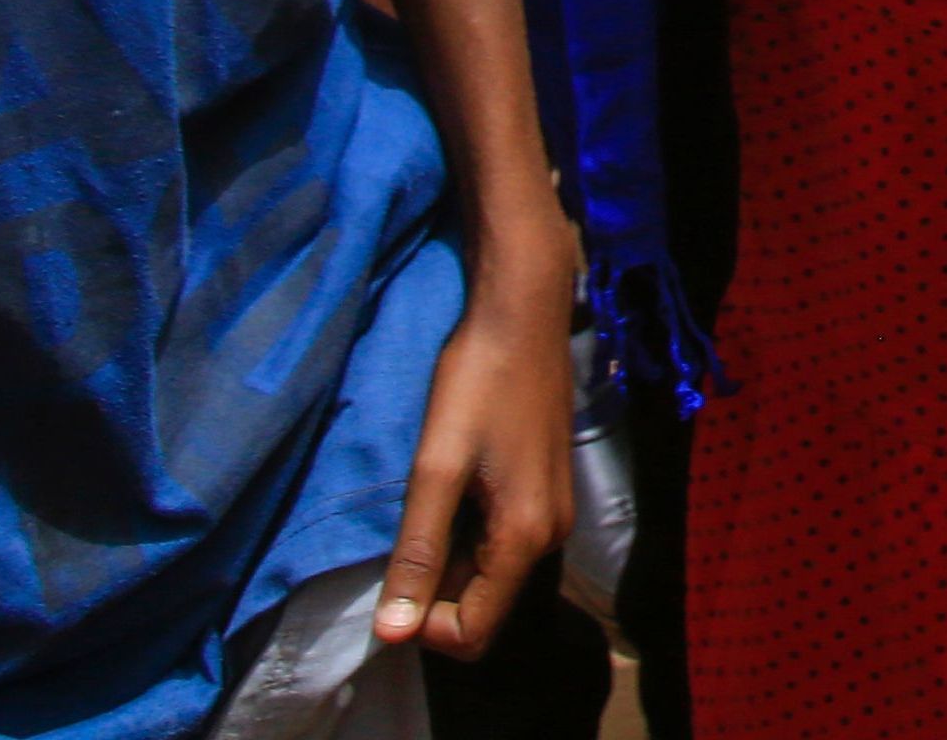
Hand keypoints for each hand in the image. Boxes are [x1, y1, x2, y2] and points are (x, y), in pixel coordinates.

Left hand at [377, 229, 576, 656]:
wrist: (522, 312)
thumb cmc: (476, 383)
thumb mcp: (436, 468)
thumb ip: (416, 553)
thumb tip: (392, 634)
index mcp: (525, 538)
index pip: (472, 633)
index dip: (422, 624)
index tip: (391, 578)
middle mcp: (550, 537)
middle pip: (483, 607)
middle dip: (435, 594)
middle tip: (400, 540)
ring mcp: (554, 513)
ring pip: (490, 575)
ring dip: (448, 562)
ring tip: (423, 507)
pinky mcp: (547, 491)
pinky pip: (503, 543)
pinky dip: (467, 536)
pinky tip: (450, 490)